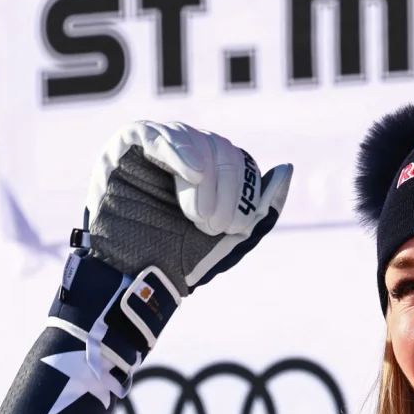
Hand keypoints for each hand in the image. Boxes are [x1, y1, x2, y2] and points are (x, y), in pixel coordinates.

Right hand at [84, 120, 291, 295]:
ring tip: (197, 216)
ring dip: (204, 181)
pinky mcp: (127, 144)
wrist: (135, 279)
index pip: (238, 161)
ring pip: (196, 142)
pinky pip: (158, 135)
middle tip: (213, 224)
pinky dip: (180, 152)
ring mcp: (156, 145)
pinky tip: (192, 174)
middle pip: (220, 149)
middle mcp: (184, 153)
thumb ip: (260, 206)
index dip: (242, 191)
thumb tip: (287, 168)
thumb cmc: (181, 259)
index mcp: (209, 171)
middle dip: (225, 189)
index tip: (232, 228)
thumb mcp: (233, 235)